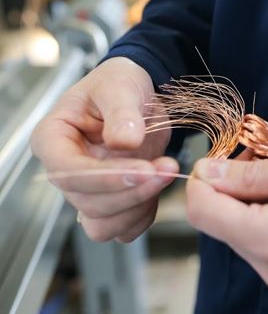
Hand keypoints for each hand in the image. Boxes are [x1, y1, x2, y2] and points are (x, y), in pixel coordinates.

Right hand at [31, 57, 178, 242]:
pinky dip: (144, 216)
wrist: (139, 95)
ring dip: (139, 207)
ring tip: (167, 173)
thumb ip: (122, 113)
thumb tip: (124, 141)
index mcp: (53, 140)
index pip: (68, 171)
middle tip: (168, 167)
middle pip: (89, 203)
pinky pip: (124, 228)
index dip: (104, 177)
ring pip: (104, 224)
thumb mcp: (120, 87)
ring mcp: (89, 191)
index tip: (142, 169)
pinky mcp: (113, 202)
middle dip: (132, 192)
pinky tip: (160, 188)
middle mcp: (67, 172)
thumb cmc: (119, 85)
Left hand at [185, 149, 267, 293]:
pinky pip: (259, 245)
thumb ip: (251, 174)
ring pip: (238, 233)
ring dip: (247, 200)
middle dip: (229, 186)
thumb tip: (207, 173)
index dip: (201, 180)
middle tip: (260, 157)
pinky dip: (263, 217)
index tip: (220, 156)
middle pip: (219, 224)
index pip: (203, 213)